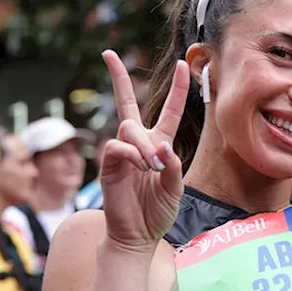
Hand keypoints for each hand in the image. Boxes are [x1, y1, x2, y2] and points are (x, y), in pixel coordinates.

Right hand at [99, 49, 187, 251]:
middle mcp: (138, 144)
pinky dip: (131, 154)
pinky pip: (116, 146)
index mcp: (159, 145)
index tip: (184, 66)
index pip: (169, 111)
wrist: (138, 237)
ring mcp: (121, 153)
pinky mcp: (108, 165)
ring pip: (129, 127)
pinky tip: (141, 167)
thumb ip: (173, 167)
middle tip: (108, 53)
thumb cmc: (156, 212)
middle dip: (118, 77)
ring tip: (152, 168)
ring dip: (145, 145)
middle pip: (127, 103)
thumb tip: (163, 147)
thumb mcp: (175, 189)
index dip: (178, 90)